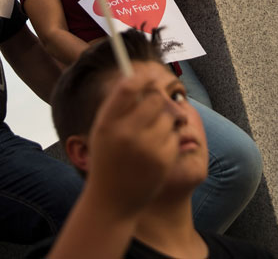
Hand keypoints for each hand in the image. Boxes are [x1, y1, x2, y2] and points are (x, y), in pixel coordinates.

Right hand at [86, 72, 178, 216]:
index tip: (149, 77)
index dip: (142, 77)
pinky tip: (157, 150)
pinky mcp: (162, 160)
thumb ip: (117, 105)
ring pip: (169, 116)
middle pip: (155, 98)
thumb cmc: (108, 160)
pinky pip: (174, 136)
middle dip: (160, 98)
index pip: (128, 87)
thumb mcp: (103, 131)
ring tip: (155, 132)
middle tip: (160, 103)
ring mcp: (146, 148)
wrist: (112, 202)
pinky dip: (170, 139)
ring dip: (166, 119)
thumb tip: (135, 75)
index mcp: (107, 123)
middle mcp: (125, 133)